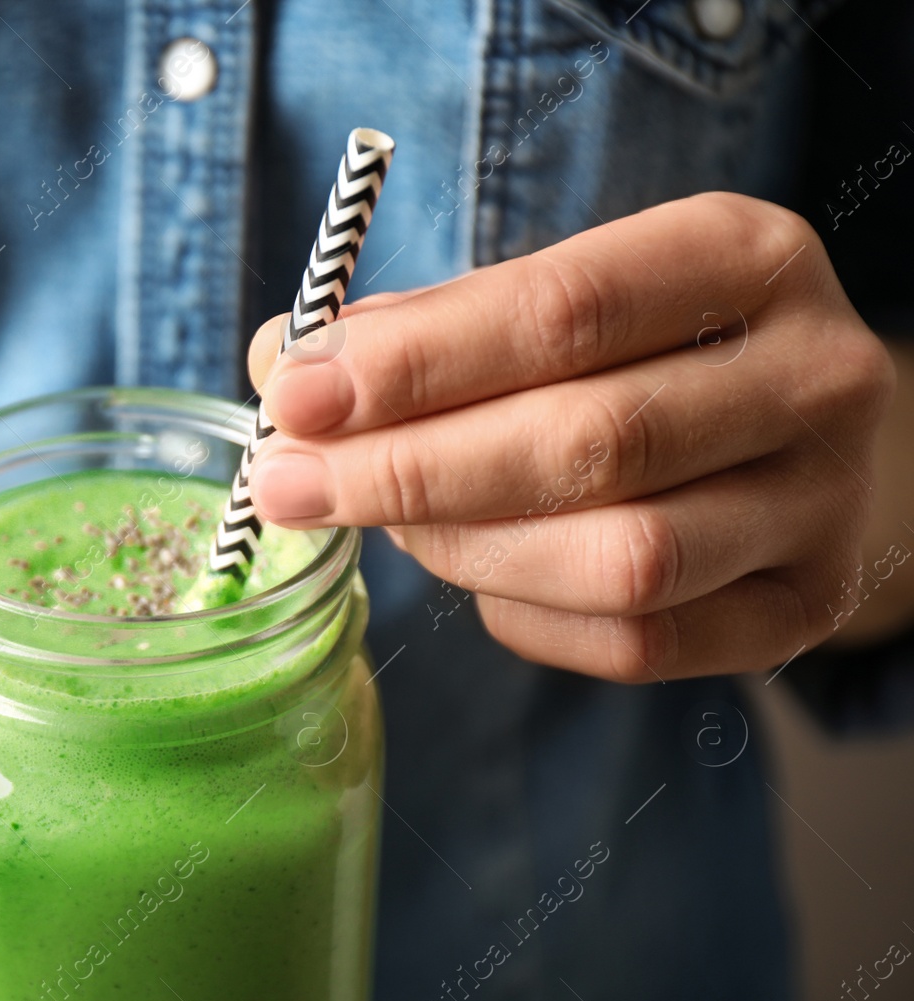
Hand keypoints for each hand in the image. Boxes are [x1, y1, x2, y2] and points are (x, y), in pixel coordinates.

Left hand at [249, 192, 895, 681]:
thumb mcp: (561, 299)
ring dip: (461, 548)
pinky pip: (638, 643)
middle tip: (288, 483)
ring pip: (620, 560)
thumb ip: (430, 327)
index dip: (415, 361)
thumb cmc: (645, 352)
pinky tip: (474, 572)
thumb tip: (280, 366)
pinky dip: (525, 615)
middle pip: (589, 442)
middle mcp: (812, 374)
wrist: (802, 436)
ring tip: (377, 520)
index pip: (564, 310)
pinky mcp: (803, 609)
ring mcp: (821, 503)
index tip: (295, 394)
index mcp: (743, 256)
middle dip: (408, 470)